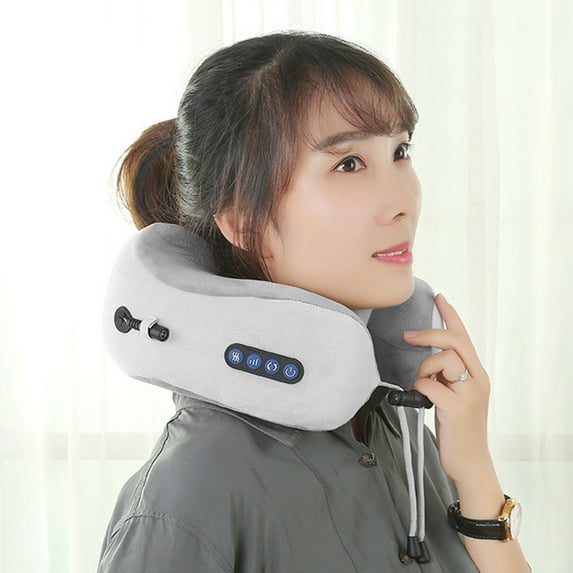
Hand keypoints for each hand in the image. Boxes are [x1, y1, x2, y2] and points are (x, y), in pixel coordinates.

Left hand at [403, 293, 491, 483]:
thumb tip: (427, 358)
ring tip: (424, 387)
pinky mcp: (456, 408)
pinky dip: (419, 388)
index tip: (440, 297)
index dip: (451, 315)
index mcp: (477, 374)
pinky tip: (421, 400)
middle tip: (408, 336)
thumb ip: (448, 376)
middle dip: (429, 334)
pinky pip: (428, 384)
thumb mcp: (457, 397)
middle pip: (454, 341)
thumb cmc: (459, 429)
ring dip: (424, 370)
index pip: (464, 337)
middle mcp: (477, 379)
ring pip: (441, 360)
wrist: (470, 463)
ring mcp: (469, 393)